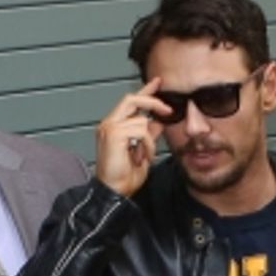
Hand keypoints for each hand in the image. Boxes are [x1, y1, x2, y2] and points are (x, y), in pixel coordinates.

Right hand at [95, 78, 170, 197]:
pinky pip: (141, 130)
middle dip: (152, 102)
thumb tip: (158, 122)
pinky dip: (147, 144)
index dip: (145, 92)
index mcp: (113, 127)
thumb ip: (148, 134)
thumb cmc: (123, 177)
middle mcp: (108, 124)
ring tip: (144, 155)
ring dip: (149, 139)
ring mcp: (109, 127)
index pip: (130, 102)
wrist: (113, 192)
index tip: (158, 82)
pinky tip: (142, 156)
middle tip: (168, 110)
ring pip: (141, 119)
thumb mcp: (143, 152)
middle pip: (132, 99)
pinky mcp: (113, 134)